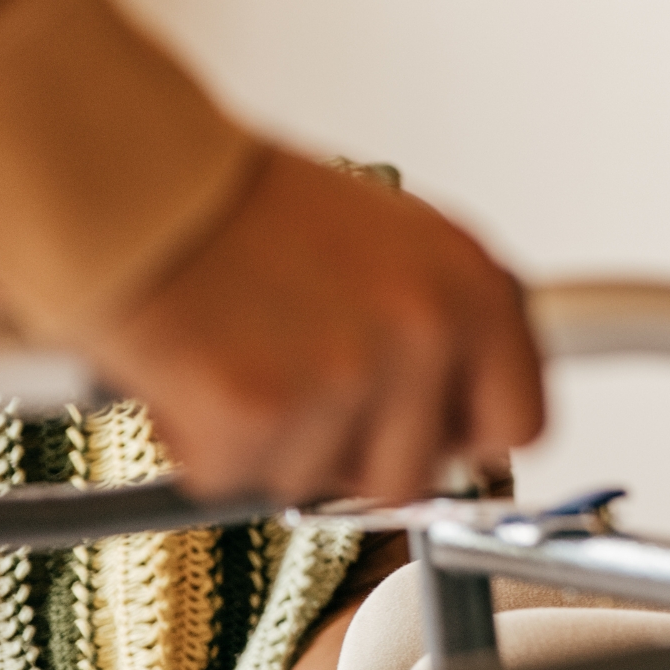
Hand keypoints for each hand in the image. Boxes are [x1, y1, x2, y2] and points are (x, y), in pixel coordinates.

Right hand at [86, 146, 543, 503]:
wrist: (149, 186)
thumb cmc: (256, 211)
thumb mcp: (399, 245)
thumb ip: (444, 323)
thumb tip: (467, 393)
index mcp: (475, 287)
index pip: (520, 422)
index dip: (462, 435)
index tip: (429, 430)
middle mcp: (426, 331)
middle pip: (415, 475)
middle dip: (355, 455)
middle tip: (308, 393)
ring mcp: (350, 377)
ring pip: (322, 482)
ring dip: (277, 445)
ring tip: (250, 358)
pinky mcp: (263, 413)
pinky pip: (238, 478)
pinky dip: (206, 443)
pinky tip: (200, 371)